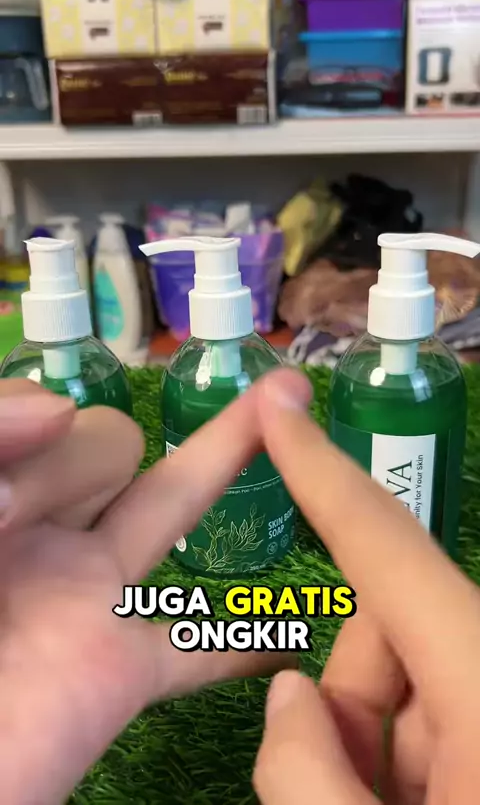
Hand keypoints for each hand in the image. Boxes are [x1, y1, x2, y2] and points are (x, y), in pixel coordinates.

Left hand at [0, 377, 301, 804]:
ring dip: (224, 452)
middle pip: (111, 443)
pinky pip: (198, 652)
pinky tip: (287, 623)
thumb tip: (62, 411)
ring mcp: (88, 596)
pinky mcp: (120, 673)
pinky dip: (242, 641)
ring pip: (171, 503)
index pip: (48, 417)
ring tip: (283, 410)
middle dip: (81, 463)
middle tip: (23, 522)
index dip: (34, 434)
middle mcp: (43, 528)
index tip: (7, 502)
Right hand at [253, 372, 479, 804]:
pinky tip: (413, 804)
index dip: (322, 472)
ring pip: (409, 691)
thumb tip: (290, 698)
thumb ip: (308, 774)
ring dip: (377, 755)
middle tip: (351, 796)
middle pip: (389, 636)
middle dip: (353, 705)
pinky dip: (407, 769)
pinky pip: (437, 727)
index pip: (387, 543)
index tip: (277, 408)